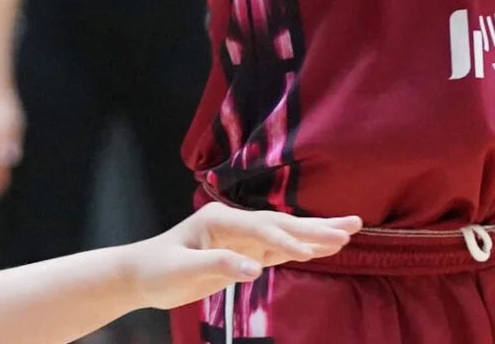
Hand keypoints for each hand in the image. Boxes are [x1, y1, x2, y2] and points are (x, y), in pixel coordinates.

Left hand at [123, 202, 360, 310]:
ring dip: (317, 233)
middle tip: (352, 227)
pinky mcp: (245, 252)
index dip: (285, 239)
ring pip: (287, 234)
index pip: (260, 228)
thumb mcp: (183, 270)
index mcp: (220, 220)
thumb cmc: (158, 270)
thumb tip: (254, 270)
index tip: (308, 252)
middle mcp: (236, 223)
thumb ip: (218, 265)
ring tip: (350, 230)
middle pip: (282, 224)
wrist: (142, 274)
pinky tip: (323, 248)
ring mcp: (243, 237)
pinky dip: (303, 248)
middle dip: (317, 227)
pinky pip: (280, 250)